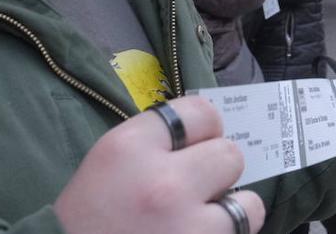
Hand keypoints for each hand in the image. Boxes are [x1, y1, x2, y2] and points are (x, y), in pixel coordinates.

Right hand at [54, 96, 265, 233]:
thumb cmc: (87, 215)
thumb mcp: (108, 161)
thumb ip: (154, 141)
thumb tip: (204, 133)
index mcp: (132, 148)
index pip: (201, 112)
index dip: (204, 128)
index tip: (197, 143)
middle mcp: (164, 183)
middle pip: (230, 155)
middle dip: (218, 170)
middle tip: (200, 185)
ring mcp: (188, 227)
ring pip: (248, 204)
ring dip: (232, 211)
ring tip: (205, 218)